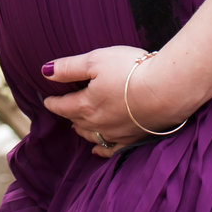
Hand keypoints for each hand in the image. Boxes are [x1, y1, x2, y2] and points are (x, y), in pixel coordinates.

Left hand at [39, 45, 193, 157]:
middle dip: (68, 115)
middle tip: (63, 110)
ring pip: (92, 135)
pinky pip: (112, 148)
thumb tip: (45, 71)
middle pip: (76, 121)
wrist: (166, 90)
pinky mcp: (134, 138)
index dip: (53, 102)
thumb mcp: (95, 61)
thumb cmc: (130, 71)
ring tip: (77, 126)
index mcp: (85, 105)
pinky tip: (98, 150)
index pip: (63, 106)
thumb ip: (69, 67)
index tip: (47, 100)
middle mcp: (98, 123)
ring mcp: (116, 133)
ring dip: (82, 130)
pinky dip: (101, 149)